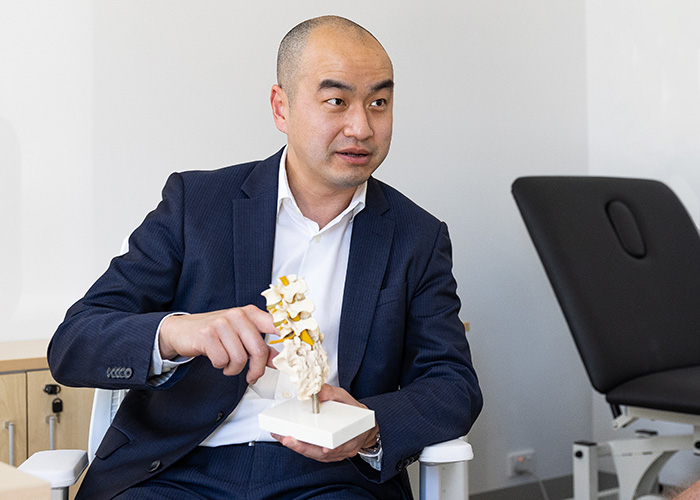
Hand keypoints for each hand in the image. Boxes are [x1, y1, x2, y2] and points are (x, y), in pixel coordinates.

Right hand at [159, 305, 278, 382]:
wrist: (182, 330)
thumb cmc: (215, 333)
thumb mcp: (240, 336)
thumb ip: (261, 347)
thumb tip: (280, 360)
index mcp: (251, 313)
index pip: (276, 324)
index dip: (290, 337)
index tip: (300, 349)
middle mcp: (238, 315)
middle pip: (259, 349)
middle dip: (256, 369)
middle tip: (251, 376)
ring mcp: (222, 323)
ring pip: (240, 358)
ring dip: (234, 369)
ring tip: (228, 364)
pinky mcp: (207, 334)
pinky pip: (222, 360)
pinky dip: (220, 366)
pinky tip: (217, 360)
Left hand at [271, 384, 378, 461]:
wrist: (364, 426)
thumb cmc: (356, 414)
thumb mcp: (346, 398)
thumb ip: (332, 394)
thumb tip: (317, 391)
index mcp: (352, 436)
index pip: (342, 445)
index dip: (334, 448)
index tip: (325, 448)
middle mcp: (344, 449)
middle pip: (323, 453)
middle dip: (304, 447)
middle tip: (288, 439)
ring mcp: (335, 454)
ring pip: (316, 455)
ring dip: (298, 448)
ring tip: (282, 438)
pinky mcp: (327, 454)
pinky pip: (313, 453)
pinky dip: (300, 447)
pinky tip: (288, 440)